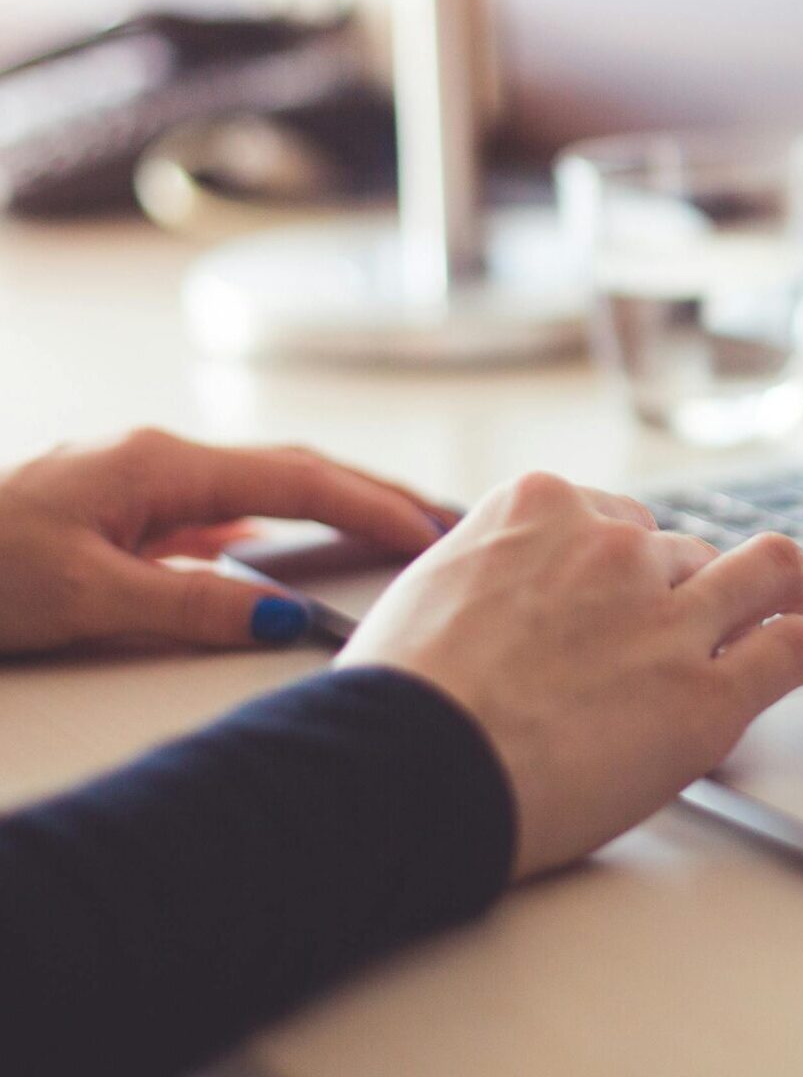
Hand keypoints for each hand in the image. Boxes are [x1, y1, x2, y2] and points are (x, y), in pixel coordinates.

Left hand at [0, 429, 451, 654]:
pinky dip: (277, 521)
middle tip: (445, 518)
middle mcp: (158, 458)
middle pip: (294, 466)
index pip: (297, 478)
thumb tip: (288, 618)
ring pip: (262, 483)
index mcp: (160, 464)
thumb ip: (191, 605)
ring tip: (391, 528)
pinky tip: (283, 546)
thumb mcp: (84, 598)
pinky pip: (223, 506)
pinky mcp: (121, 508)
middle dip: (373, 490)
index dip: (371, 505)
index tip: (432, 532)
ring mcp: (140, 479)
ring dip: (331, 502)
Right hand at [336, 471, 802, 879]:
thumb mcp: (429, 591)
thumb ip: (489, 574)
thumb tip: (496, 596)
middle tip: (713, 617)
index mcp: (541, 508)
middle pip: (683, 552)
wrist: (404, 769)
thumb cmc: (396, 700)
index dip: (635, 559)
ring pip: (763, 574)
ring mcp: (667, 614)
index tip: (649, 580)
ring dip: (796, 586)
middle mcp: (614, 547)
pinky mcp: (707, 692)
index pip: (619, 518)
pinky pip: (793, 648)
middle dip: (695, 587)